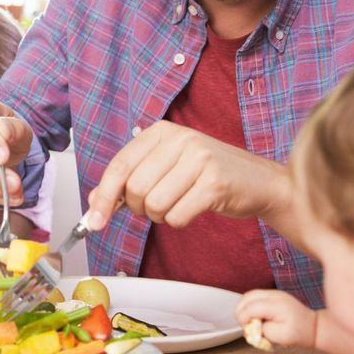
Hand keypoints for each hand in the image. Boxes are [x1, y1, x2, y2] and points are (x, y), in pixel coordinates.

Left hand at [85, 120, 290, 230]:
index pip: (120, 165)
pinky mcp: (215, 183)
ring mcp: (200, 159)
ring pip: (155, 205)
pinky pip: (177, 216)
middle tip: (156, 205)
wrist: (259, 181)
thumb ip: (129, 181)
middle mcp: (180, 139)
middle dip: (140, 208)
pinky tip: (193, 209)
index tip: (94, 220)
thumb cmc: (209, 174)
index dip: (104, 196)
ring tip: (178, 204)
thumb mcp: (166, 168)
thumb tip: (95, 202)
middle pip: (135, 189)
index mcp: (162, 131)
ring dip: (161, 216)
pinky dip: (179, 222)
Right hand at [235, 289, 317, 348]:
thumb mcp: (280, 336)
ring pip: (250, 294)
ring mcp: (274, 293)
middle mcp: (274, 295)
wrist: (313, 326)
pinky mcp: (273, 295)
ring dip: (244, 306)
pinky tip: (253, 314)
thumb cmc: (299, 333)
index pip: (252, 306)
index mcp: (277, 305)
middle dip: (240, 310)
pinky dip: (250, 304)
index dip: (243, 317)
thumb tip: (252, 325)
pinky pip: (255, 295)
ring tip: (247, 319)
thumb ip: (263, 330)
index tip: (245, 327)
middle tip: (243, 324)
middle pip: (248, 296)